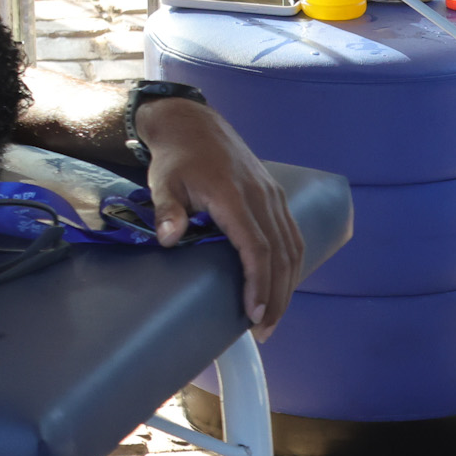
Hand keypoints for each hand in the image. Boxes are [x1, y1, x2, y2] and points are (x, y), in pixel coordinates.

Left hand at [137, 97, 303, 333]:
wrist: (192, 124)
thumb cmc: (175, 158)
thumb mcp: (163, 181)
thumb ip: (167, 210)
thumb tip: (168, 240)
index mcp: (235, 197)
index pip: (257, 247)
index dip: (259, 283)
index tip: (255, 314)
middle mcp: (262, 198)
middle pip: (280, 255)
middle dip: (276, 296)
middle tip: (264, 330)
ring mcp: (273, 197)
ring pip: (293, 247)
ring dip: (287, 285)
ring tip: (273, 317)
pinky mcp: (276, 197)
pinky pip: (292, 235)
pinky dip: (292, 264)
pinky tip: (283, 285)